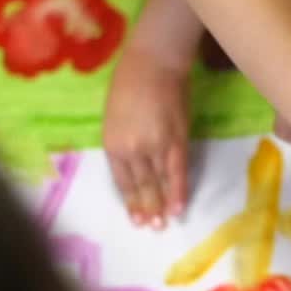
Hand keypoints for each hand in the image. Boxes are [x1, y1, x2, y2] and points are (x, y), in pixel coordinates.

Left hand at [103, 36, 191, 228]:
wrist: (154, 62)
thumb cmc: (129, 83)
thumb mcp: (114, 116)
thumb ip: (123, 141)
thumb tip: (134, 162)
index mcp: (112, 143)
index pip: (122, 180)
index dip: (130, 201)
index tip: (135, 217)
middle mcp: (132, 150)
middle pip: (140, 186)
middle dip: (145, 208)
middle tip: (150, 228)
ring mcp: (155, 147)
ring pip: (158, 183)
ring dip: (160, 206)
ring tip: (163, 224)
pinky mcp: (176, 141)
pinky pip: (177, 172)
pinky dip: (178, 191)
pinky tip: (178, 207)